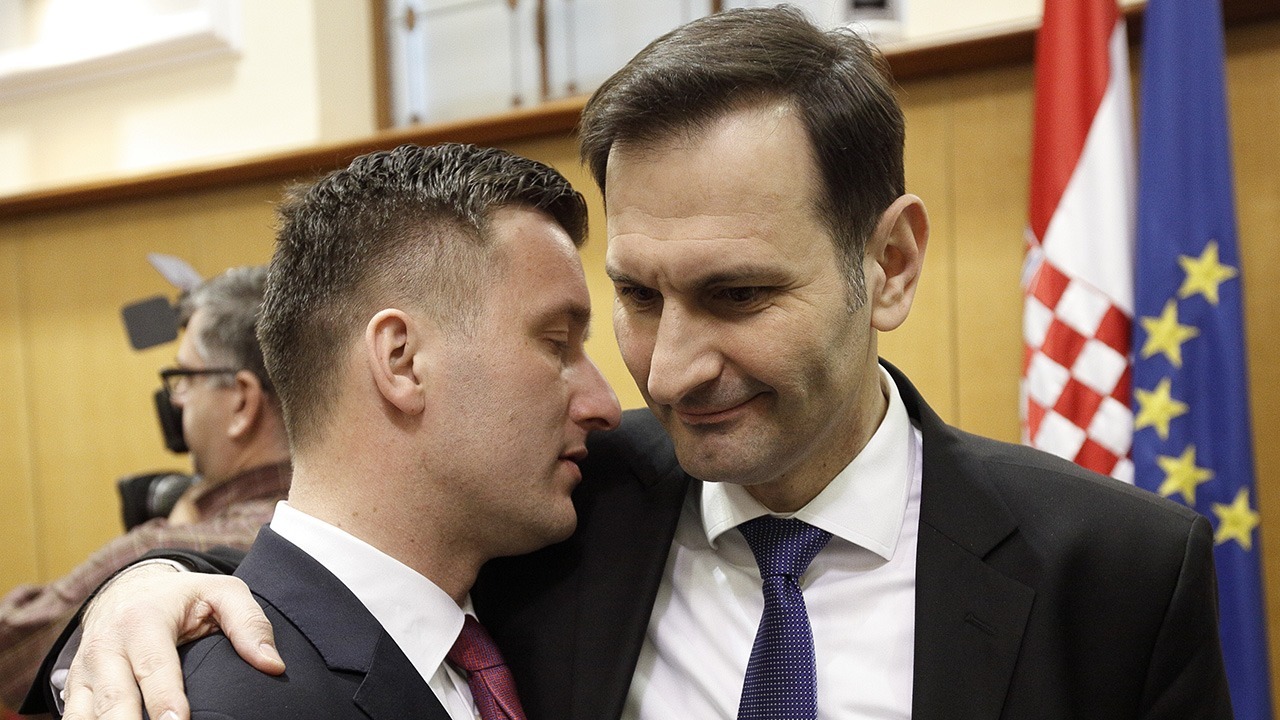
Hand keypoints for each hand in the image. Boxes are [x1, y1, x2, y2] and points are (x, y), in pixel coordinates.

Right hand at [60, 563, 283, 719]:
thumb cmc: (184, 597)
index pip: (154, 667)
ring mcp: (84, 669)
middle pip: (115, 699)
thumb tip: (272, 664)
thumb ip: (249, 624)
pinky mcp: (73, 687)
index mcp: (142, 620)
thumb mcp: (223, 593)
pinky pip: (75, 719)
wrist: (129, 589)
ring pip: (86, 715)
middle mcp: (106, 646)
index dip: (165, 699)